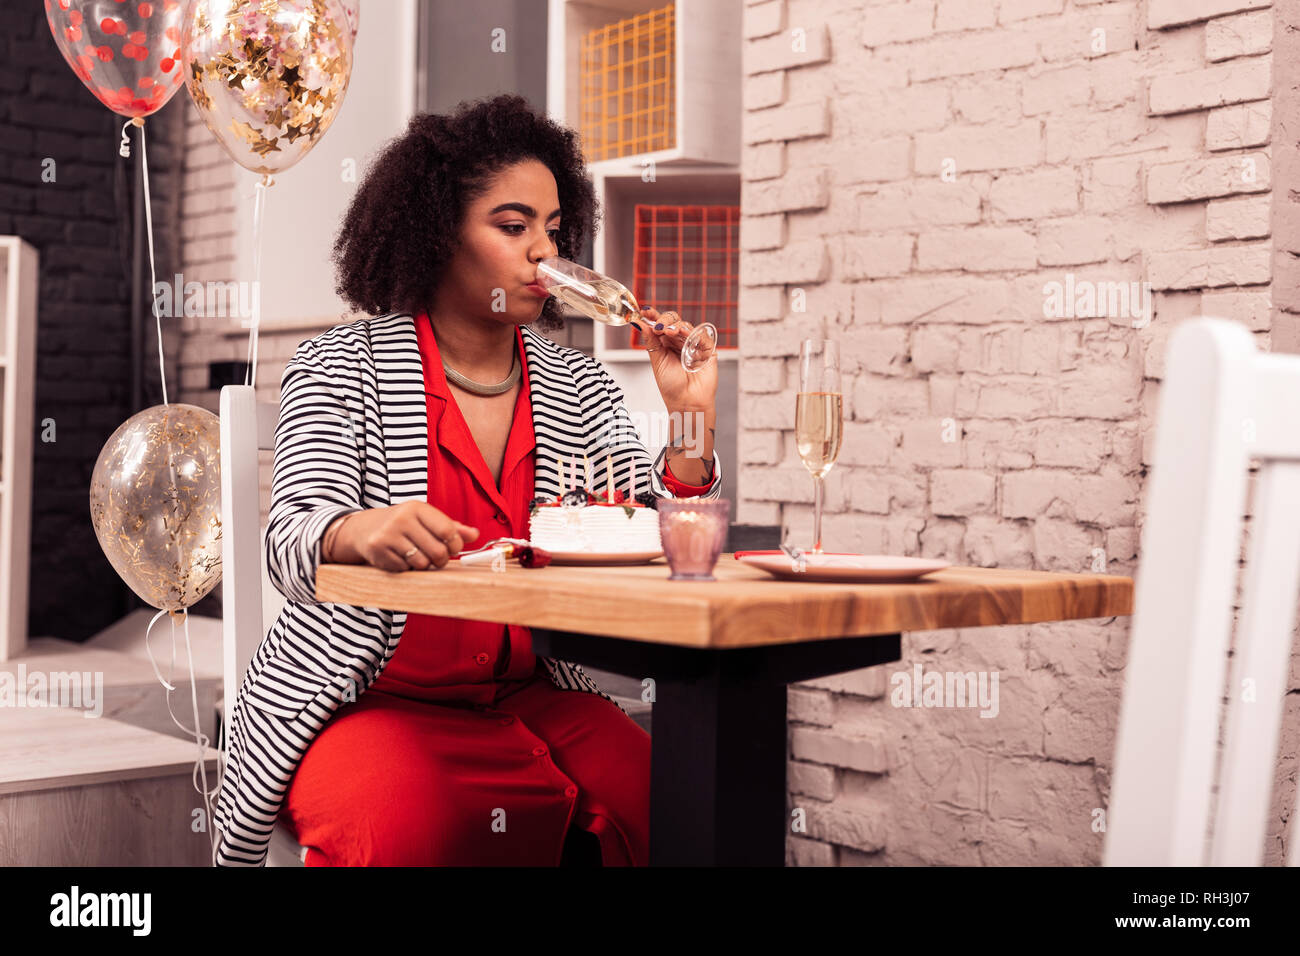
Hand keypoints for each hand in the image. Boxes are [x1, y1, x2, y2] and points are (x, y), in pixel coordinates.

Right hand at [326, 502, 478, 571]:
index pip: (448, 531)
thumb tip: (475, 534)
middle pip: (437, 551)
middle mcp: (402, 519)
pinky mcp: (378, 551)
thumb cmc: (404, 525)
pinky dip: (406, 568)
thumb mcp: (426, 520)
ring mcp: (388, 535)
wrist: (364, 528)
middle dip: (441, 559)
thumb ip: (452, 527)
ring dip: (423, 565)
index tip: (453, 548)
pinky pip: (404, 568)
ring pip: (422, 563)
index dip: (456, 544)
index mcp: (417, 508)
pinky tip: (400, 557)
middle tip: (437, 557)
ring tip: (417, 556)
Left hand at [634, 307, 717, 412]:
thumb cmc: (672, 387)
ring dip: (676, 326)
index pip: (661, 325)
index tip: (644, 311)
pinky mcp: (707, 349)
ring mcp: (694, 344)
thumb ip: (651, 342)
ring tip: (669, 332)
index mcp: (666, 344)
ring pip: (686, 326)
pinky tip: (683, 333)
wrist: (686, 402)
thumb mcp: (657, 362)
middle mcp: (680, 342)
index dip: (654, 316)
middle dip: (665, 320)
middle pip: (674, 321)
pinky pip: (701, 335)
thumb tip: (641, 324)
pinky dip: (692, 332)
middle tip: (659, 326)